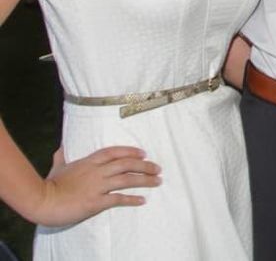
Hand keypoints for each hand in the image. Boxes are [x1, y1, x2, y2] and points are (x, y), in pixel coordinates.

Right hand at [29, 146, 160, 226]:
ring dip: (145, 180)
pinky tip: (142, 200)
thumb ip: (61, 157)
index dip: (131, 151)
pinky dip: (132, 199)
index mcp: (89, 161)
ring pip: (127, 179)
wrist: (41, 201)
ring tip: (157, 181)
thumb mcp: (57, 167)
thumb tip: (60, 149)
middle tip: (158, 168)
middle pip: (126, 164)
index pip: (114, 152)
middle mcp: (96, 171)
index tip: (144, 153)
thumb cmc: (47, 185)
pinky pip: (118, 198)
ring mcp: (97, 186)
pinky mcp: (96, 202)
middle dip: (145, 165)